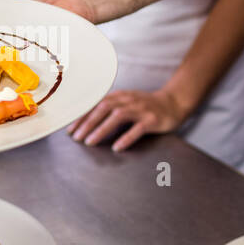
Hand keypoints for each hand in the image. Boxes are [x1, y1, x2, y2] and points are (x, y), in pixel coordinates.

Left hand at [68, 86, 193, 151]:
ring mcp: (140, 109)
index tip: (69, 130)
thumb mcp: (126, 102)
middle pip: (103, 109)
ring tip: (89, 142)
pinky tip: (116, 148)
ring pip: (117, 117)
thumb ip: (109, 109)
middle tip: (75, 138)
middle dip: (87, 123)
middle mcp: (128, 100)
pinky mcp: (152, 120)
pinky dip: (126, 138)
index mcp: (119, 96)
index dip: (82, 117)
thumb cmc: (145, 106)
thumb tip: (86, 122)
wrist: (174, 103)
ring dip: (101, 129)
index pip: (96, 105)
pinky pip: (137, 129)